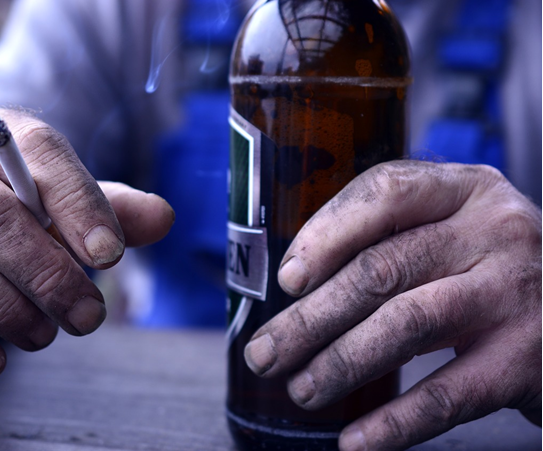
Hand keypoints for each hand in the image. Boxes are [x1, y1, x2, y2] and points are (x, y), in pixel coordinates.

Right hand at [0, 106, 173, 377]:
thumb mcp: (59, 201)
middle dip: (47, 272)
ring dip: (4, 307)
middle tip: (89, 316)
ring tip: (45, 336)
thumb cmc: (8, 211)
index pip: (36, 150)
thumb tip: (163, 217)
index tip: (110, 255)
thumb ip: (108, 209)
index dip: (77, 202)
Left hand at [243, 161, 540, 449]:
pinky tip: (354, 440)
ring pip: (405, 325)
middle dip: (310, 318)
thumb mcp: (455, 231)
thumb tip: (299, 283)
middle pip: (380, 269)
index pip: (385, 193)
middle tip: (265, 352)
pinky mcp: (528, 357)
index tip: (288, 279)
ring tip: (300, 390)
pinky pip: (447, 394)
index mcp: (466, 189)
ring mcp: (514, 292)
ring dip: (339, 363)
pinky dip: (394, 422)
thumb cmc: (492, 270)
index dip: (325, 234)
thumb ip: (393, 238)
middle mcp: (495, 231)